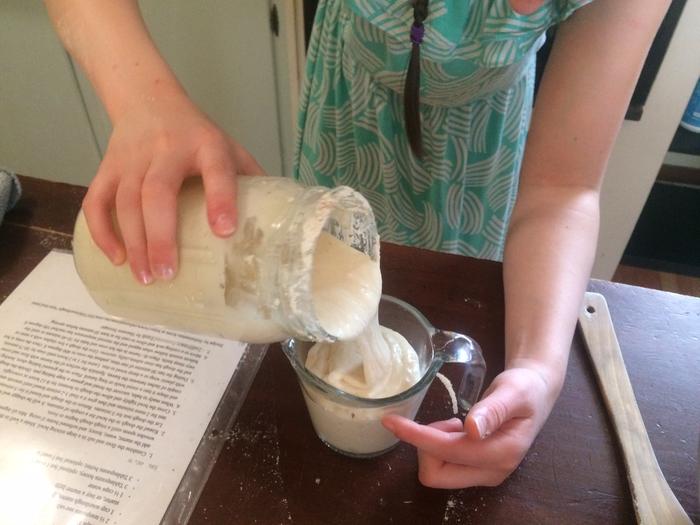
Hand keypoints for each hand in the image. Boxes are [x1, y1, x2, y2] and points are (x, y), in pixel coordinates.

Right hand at [82, 92, 263, 283]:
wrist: (148, 99)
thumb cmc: (197, 136)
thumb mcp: (229, 148)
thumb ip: (250, 180)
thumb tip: (274, 228)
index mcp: (206, 145)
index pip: (216, 170)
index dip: (221, 199)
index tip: (224, 232)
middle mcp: (167, 149)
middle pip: (157, 192)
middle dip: (161, 235)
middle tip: (168, 273)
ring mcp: (133, 158)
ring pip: (125, 201)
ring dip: (133, 242)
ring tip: (146, 277)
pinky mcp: (108, 166)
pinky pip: (97, 200)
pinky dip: (102, 230)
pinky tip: (117, 258)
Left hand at [382, 367, 556, 488]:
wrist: (534, 394)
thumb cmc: (524, 389)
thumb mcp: (512, 392)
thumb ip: (492, 410)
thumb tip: (472, 429)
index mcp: (502, 453)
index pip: (448, 451)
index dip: (417, 436)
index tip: (392, 421)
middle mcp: (492, 472)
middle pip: (436, 474)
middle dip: (426, 446)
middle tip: (444, 419)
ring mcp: (485, 475)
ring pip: (436, 472)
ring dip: (433, 446)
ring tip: (454, 421)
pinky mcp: (477, 471)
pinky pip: (444, 466)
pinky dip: (440, 447)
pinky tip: (457, 429)